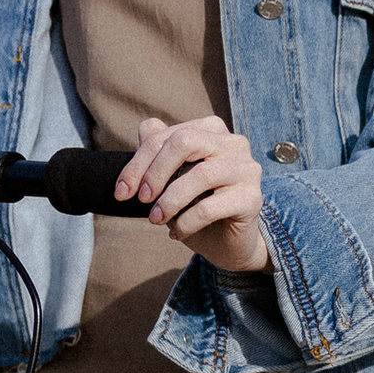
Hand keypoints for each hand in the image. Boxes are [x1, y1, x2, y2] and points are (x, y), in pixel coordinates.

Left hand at [117, 114, 271, 273]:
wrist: (229, 244)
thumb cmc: (197, 207)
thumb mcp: (173, 179)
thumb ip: (160, 150)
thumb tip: (146, 129)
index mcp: (212, 131)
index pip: (169, 135)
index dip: (139, 162)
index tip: (121, 191)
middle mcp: (234, 143)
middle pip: (184, 142)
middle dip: (154, 173)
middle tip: (141, 200)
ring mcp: (246, 169)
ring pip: (200, 175)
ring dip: (169, 201)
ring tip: (156, 220)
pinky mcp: (252, 198)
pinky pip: (211, 207)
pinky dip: (186, 222)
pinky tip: (177, 233)